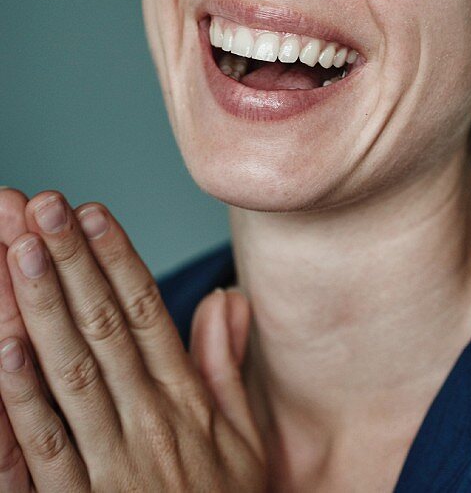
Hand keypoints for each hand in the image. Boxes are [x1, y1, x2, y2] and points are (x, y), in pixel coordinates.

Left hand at [0, 189, 265, 491]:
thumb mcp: (245, 442)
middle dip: (71, 261)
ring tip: (20, 249)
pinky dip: (22, 396)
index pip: (147, 313)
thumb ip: (226, 368)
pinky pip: (44, 448)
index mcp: (187, 403)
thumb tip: (226, 298)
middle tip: (42, 205)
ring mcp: (113, 467)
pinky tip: (4, 348)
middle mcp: (150, 424)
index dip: (118, 258)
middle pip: (105, 328)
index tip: (91, 210)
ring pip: (71, 373)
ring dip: (43, 307)